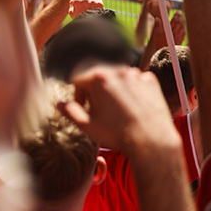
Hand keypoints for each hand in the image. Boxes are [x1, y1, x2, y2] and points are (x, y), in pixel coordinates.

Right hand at [63, 65, 179, 156]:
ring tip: (117, 110)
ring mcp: (135, 74)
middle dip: (95, 91)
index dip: (77, 95)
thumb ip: (70, 111)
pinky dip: (132, 90)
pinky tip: (133, 106)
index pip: (79, 79)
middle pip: (99, 76)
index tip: (82, 108)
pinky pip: (136, 80)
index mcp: (99, 78)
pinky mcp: (150, 80)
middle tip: (100, 111)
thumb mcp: (88, 125)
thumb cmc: (117, 134)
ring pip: (118, 77)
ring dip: (114, 89)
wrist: (151, 140)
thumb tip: (59, 104)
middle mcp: (117, 70)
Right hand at [68, 0, 103, 18]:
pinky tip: (95, 5)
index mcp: (77, 1)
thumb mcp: (72, 12)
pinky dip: (97, 0)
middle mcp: (85, 0)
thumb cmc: (79, 19)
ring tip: (90, 3)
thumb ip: (72, 3)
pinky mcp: (99, 4)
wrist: (89, 26)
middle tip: (86, 0)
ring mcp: (93, 2)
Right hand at [150, 8, 186, 50]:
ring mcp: (178, 38)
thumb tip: (156, 18)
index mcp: (168, 32)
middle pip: (179, 23)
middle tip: (179, 13)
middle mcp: (174, 34)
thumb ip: (157, 26)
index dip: (175, 16)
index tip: (176, 12)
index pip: (173, 21)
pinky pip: (184, 33)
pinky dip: (184, 28)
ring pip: (182, 28)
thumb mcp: (156, 35)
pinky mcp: (180, 41)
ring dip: (183, 22)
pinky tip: (183, 27)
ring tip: (182, 18)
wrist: (164, 54)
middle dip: (180, 17)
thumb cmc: (158, 44)